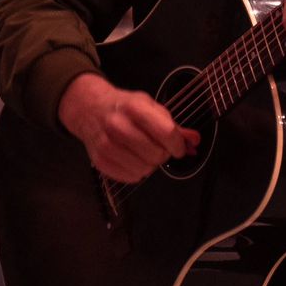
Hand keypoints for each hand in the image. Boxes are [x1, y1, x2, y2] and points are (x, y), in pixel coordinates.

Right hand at [58, 71, 199, 182]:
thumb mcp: (150, 107)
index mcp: (134, 107)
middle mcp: (118, 125)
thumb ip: (173, 125)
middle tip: (159, 147)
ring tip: (145, 153)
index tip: (178, 147)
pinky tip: (133, 159)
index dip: (178, 145)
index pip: (166, 133)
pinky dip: (137, 172)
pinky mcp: (100, 161)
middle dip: (164, 154)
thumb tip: (194, 141)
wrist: (90, 109)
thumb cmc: (125, 107)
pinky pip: (131, 177)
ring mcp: (106, 145)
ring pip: (144, 169)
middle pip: (156, 154)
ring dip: (151, 164)